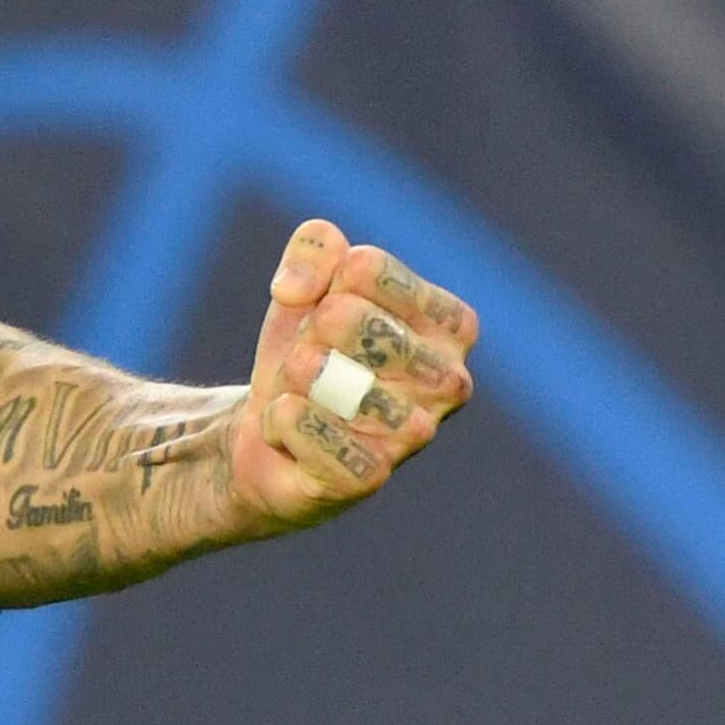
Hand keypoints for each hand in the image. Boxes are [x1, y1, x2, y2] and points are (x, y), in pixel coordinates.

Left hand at [228, 220, 476, 534]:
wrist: (273, 428)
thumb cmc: (312, 348)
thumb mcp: (311, 283)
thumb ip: (316, 248)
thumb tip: (297, 288)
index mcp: (451, 324)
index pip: (367, 268)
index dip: (323, 284)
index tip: (325, 311)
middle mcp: (450, 379)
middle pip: (345, 315)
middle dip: (307, 329)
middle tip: (311, 356)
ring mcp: (416, 433)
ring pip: (326, 374)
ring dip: (293, 375)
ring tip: (301, 391)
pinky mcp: (370, 476)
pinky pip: (304, 426)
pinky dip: (280, 418)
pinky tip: (289, 427)